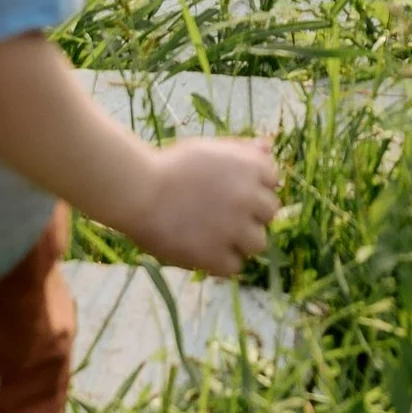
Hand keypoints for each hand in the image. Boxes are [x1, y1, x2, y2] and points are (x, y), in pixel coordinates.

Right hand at [134, 136, 278, 276]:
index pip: (273, 182)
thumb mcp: (210, 148)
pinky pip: (234, 266)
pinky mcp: (216, 255)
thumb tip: (267, 146)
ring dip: (241, 241)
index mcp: (251, 167)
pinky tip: (204, 250)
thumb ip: (242, 150)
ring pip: (258, 243)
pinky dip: (221, 262)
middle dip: (251, 214)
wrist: (138, 191)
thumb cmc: (170, 166)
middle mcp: (249, 197)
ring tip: (215, 235)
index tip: (235, 192)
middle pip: (269, 213)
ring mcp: (235, 228)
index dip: (255, 188)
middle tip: (224, 215)